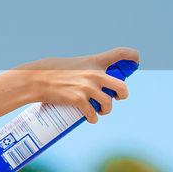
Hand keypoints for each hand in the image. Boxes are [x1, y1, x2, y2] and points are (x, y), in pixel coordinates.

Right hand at [18, 46, 138, 123]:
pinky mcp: (79, 100)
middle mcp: (94, 74)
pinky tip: (90, 118)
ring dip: (106, 110)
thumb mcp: (73, 64)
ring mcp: (87, 88)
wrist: (36, 80)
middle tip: (115, 98)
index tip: (136, 61)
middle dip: (122, 95)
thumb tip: (92, 79)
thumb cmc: (51, 71)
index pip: (120, 53)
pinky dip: (93, 118)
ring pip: (108, 104)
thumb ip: (86, 69)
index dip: (133, 57)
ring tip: (100, 110)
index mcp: (94, 61)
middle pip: (122, 87)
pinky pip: (93, 113)